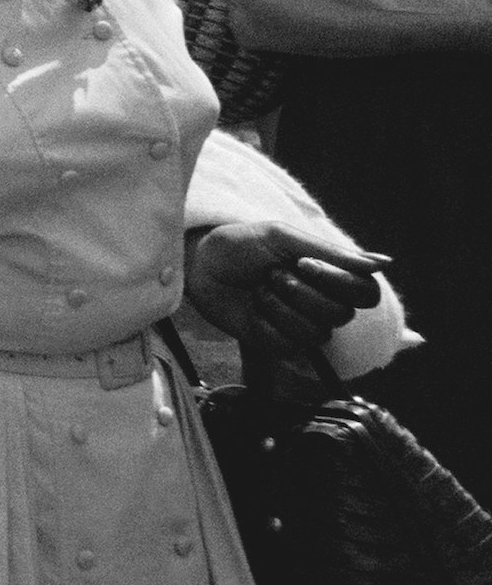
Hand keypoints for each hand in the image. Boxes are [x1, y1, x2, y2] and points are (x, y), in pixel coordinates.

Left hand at [185, 221, 384, 363]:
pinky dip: (265, 325)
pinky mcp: (279, 343)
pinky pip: (289, 346)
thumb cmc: (240, 244)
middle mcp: (323, 302)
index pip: (366, 293)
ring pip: (315, 332)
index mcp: (331, 275)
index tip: (304, 263)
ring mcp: (301, 324)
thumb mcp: (282, 237)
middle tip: (272, 274)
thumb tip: (386, 262)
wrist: (199, 265)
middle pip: (341, 314)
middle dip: (301, 292)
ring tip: (259, 289)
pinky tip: (252, 311)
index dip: (340, 282)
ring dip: (280, 307)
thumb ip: (332, 253)